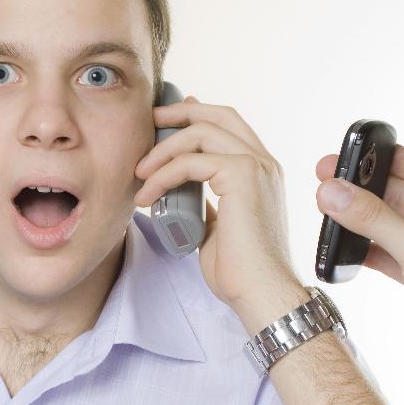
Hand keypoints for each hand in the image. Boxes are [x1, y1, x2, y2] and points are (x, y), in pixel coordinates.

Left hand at [133, 95, 298, 317]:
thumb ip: (207, 203)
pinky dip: (162, 175)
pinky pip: (190, 162)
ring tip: (139, 173)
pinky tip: (147, 196)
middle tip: (148, 122)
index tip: (166, 120)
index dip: (197, 115)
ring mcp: (256, 166)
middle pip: (218, 115)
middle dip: (179, 113)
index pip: (230, 126)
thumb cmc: (240, 271)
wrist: (260, 292)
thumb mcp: (218, 227)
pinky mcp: (242, 176)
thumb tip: (185, 192)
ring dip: (163, 149)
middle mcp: (263, 162)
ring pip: (200, 133)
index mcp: (261, 171)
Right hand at [315, 144, 403, 404]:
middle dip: (367, 191)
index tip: (353, 153)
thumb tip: (333, 191)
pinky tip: (346, 250)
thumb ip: (372, 218)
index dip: (387, 159)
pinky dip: (370, 252)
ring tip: (329, 212)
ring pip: (395, 229)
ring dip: (364, 221)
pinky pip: (393, 258)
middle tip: (327, 182)